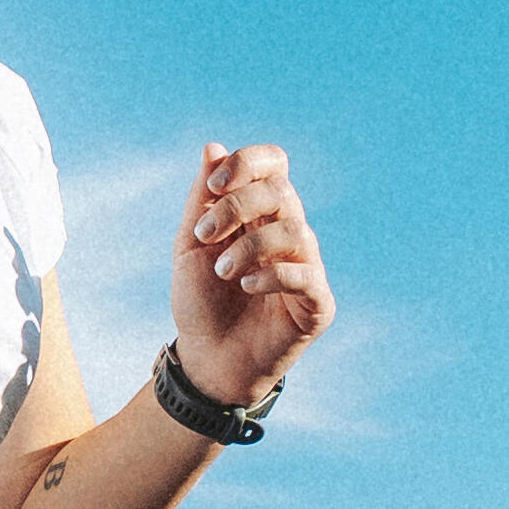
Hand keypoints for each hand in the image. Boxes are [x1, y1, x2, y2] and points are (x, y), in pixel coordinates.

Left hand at [168, 139, 334, 410]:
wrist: (207, 361)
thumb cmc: (201, 303)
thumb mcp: (190, 245)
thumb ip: (202, 199)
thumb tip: (213, 147)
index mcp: (262, 213)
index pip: (274, 164)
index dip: (248, 163)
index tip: (215, 186)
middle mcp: (290, 233)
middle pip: (280, 191)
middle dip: (236, 207)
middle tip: (205, 237)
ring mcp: (307, 267)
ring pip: (295, 230)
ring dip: (249, 247)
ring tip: (223, 272)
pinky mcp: (318, 304)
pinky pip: (307, 275)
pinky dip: (273, 275)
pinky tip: (247, 287)